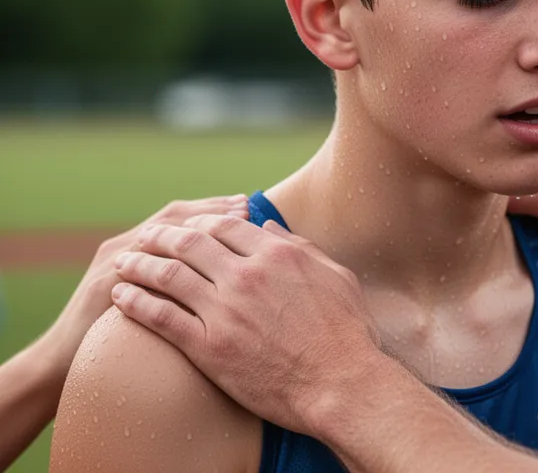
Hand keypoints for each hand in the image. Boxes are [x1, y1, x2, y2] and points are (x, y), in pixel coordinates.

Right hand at [42, 195, 249, 373]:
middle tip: (245, 206)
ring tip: (228, 222)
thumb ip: (182, 282)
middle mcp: (125, 246)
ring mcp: (111, 263)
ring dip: (194, 225)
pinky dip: (164, 258)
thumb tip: (230, 271)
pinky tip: (192, 257)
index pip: (185, 217)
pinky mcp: (101, 286)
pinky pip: (134, 265)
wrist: (61, 363)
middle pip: (173, 216)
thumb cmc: (119, 336)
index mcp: (141, 248)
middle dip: (211, 210)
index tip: (248, 206)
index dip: (216, 209)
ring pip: (155, 233)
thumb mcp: (154, 301)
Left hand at [110, 215, 381, 435]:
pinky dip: (136, 303)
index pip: (226, 226)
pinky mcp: (209, 347)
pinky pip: (161, 318)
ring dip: (139, 264)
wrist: (340, 383)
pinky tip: (121, 297)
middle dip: (162, 236)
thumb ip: (302, 248)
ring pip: (168, 275)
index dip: (202, 222)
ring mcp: (225, 310)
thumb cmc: (347, 333)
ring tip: (124, 262)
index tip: (188, 228)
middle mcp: (247, 275)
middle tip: (146, 237)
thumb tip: (270, 228)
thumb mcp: (336, 276)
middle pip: (190, 243)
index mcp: (277, 255)